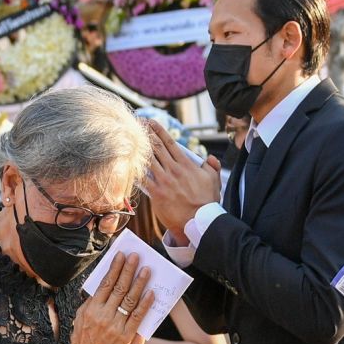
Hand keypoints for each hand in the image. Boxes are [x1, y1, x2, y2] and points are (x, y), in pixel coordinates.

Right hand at [64, 252, 154, 343]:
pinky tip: (151, 293)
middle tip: (136, 257)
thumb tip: (104, 284)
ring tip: (146, 270)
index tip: (121, 256)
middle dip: (128, 270)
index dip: (114, 268)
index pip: (105, 283)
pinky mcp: (125, 336)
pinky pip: (137, 317)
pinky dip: (145, 304)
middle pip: (119, 288)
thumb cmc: (82, 338)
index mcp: (91, 308)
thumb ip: (91, 301)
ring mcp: (115, 326)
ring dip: (139, 283)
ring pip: (130, 300)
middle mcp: (103, 315)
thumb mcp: (80, 317)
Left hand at [142, 121, 221, 238]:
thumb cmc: (207, 202)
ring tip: (131, 139)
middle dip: (146, 134)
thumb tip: (209, 158)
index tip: (151, 122)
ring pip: (148, 160)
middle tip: (138, 125)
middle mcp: (174, 169)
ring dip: (139, 148)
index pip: (170, 143)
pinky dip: (136, 170)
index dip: (159, 131)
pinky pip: (143, 179)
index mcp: (186, 164)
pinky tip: (128, 162)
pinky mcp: (156, 193)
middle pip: (156, 148)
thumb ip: (212, 166)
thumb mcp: (214, 180)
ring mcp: (164, 181)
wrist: (199, 221)